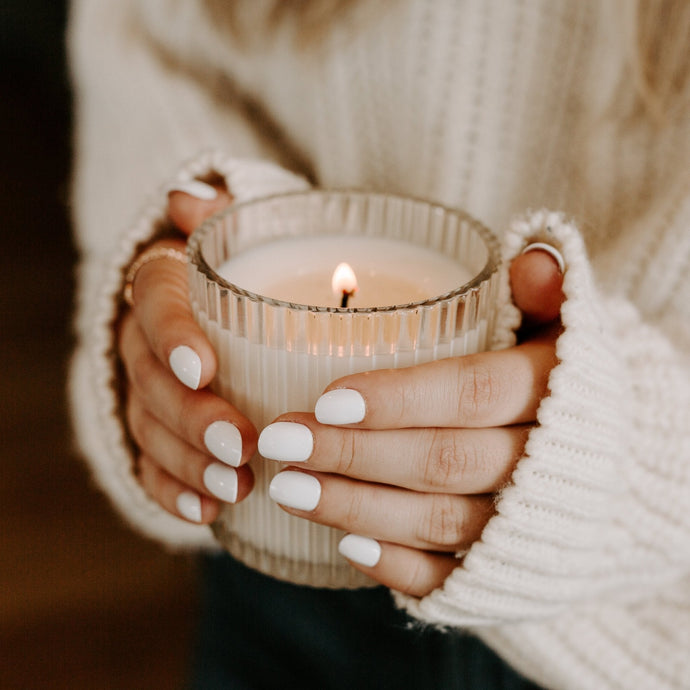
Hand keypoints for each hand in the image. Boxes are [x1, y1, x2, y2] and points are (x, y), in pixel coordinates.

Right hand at [119, 182, 256, 523]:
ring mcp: (147, 391)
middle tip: (242, 444)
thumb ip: (225, 220)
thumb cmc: (251, 277)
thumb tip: (187, 200)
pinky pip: (152, 466)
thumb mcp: (247, 240)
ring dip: (190, 462)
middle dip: (193, 416)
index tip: (204, 367)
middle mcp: (146, 340)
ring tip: (236, 486)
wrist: (234, 319)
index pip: (154, 301)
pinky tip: (207, 511)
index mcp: (167, 287)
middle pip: (152, 378)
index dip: (173, 334)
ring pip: (151, 428)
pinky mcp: (157, 433)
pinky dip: (175, 491)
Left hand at [260, 247, 563, 594]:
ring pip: (439, 522)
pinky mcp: (510, 570)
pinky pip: (455, 578)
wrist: (618, 468)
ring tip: (288, 489)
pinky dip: (400, 566)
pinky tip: (346, 546)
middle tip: (281, 441)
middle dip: (354, 454)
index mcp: (553, 393)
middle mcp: (543, 465)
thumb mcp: (567, 331)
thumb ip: (547, 294)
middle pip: (442, 459)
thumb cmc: (568, 385)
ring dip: (358, 507)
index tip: (326, 399)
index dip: (398, 399)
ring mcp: (527, 526)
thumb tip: (532, 259)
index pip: (472, 393)